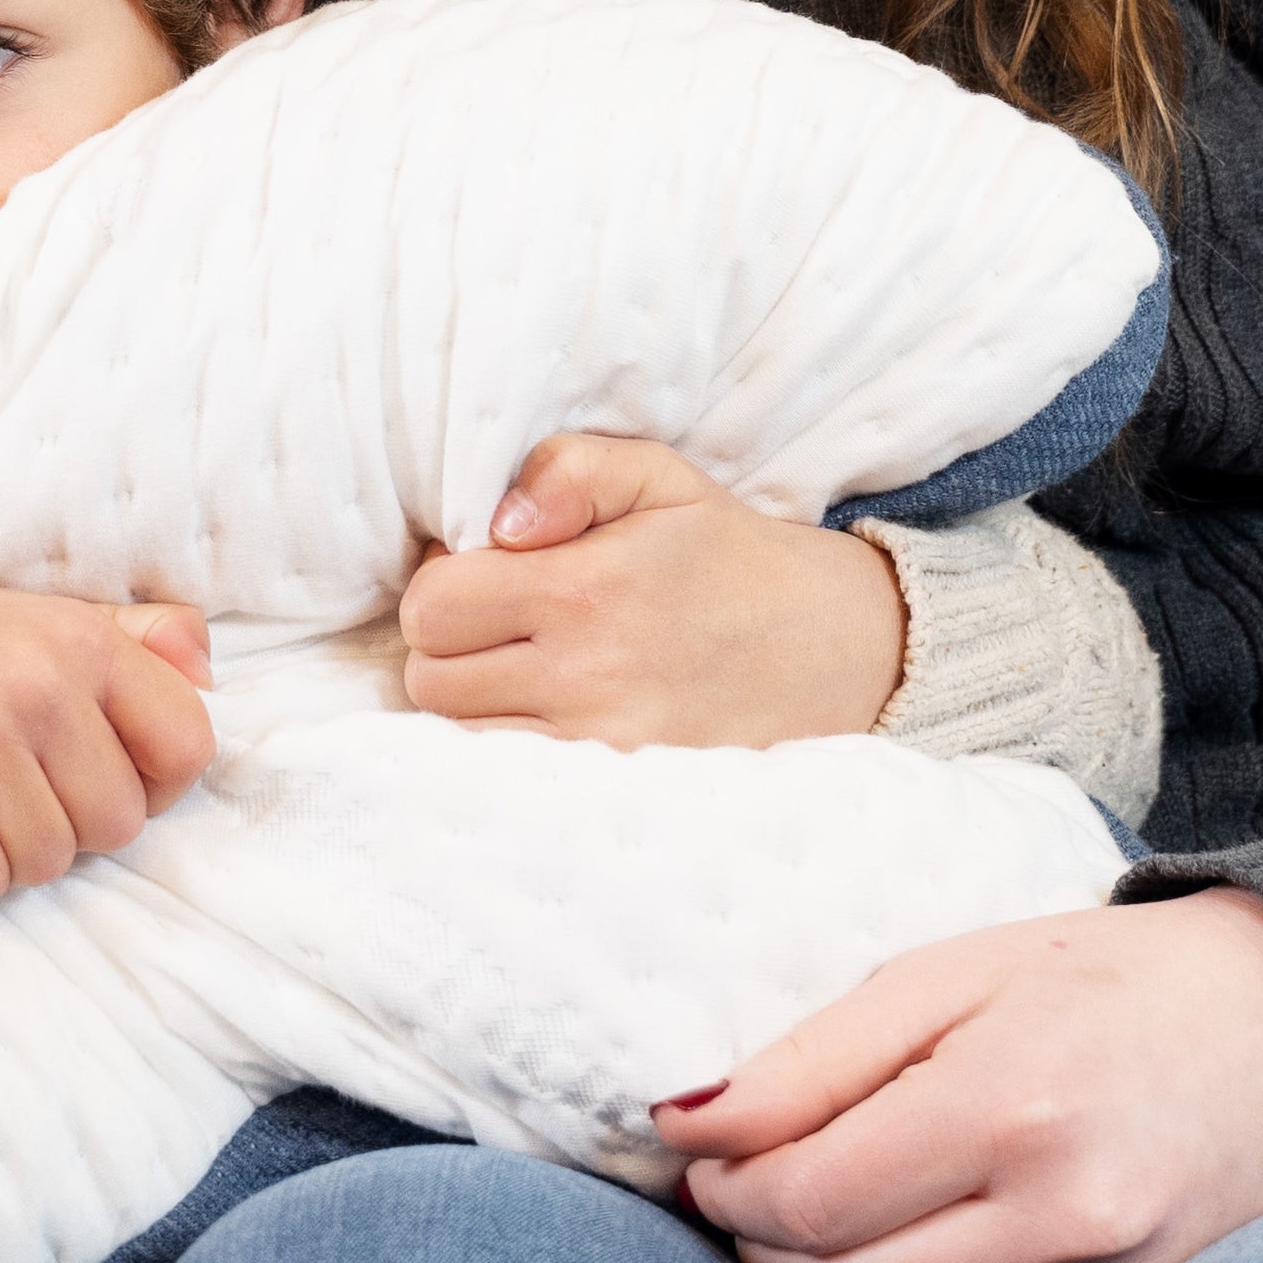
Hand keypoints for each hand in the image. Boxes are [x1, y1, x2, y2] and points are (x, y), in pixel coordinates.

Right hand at [0, 577, 217, 909]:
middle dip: (77, 827)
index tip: (104, 774)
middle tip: (25, 792)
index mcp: (87, 643)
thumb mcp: (62, 619)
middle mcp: (36, 685)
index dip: (158, 785)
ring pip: (46, 861)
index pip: (186, 749)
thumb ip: (147, 639)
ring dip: (16, 853)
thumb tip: (207, 674)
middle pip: (116, 825)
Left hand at [395, 435, 905, 746]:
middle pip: (431, 680)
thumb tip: (496, 524)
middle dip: (451, 644)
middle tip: (503, 622)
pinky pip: (511, 781)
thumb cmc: (727, 556)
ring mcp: (599, 748)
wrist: (831, 647)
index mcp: (587, 591)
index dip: (443, 581)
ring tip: (528, 667)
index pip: (433, 607)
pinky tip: (548, 713)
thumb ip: (567, 471)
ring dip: (475, 700)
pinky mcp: (617, 791)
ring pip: (461, 738)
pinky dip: (510, 746)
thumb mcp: (658, 477)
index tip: (485, 573)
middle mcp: (586, 679)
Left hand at [658, 891, 1262, 1262]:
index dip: (728, 1193)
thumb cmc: (1109, 982)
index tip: (707, 1160)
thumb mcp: (950, 974)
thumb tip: (681, 1127)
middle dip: (760, 1253)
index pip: (809, 1203)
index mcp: (1012, 1106)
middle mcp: (1065, 1218)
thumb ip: (811, 1057)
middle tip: (742, 1196)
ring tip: (811, 1227)